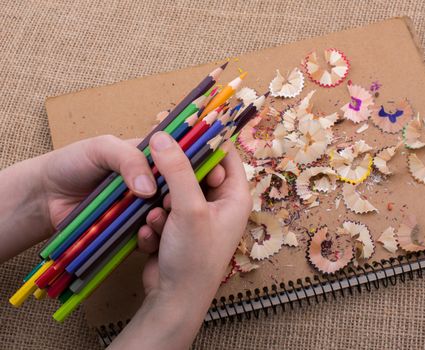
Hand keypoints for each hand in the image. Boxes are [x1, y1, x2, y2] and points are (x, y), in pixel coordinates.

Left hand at [0, 134, 225, 260]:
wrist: (44, 198)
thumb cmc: (72, 164)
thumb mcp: (102, 148)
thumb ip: (128, 158)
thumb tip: (149, 188)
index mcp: (149, 157)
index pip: (181, 157)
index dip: (198, 164)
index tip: (211, 175)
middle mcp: (151, 181)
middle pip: (179, 188)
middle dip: (186, 196)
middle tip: (185, 203)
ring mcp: (142, 206)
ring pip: (167, 212)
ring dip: (167, 217)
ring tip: (159, 219)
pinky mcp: (132, 227)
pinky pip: (149, 231)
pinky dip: (149, 234)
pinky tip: (145, 234)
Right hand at [110, 132, 251, 349]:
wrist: (173, 300)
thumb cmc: (194, 257)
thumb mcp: (189, 209)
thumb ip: (178, 171)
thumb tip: (163, 136)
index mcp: (234, 196)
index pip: (223, 155)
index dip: (203, 138)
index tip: (178, 124)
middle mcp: (219, 204)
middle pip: (194, 170)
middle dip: (173, 174)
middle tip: (153, 162)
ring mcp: (197, 216)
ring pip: (173, 190)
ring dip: (160, 202)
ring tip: (158, 219)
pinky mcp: (177, 228)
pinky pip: (162, 210)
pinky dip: (154, 220)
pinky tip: (152, 237)